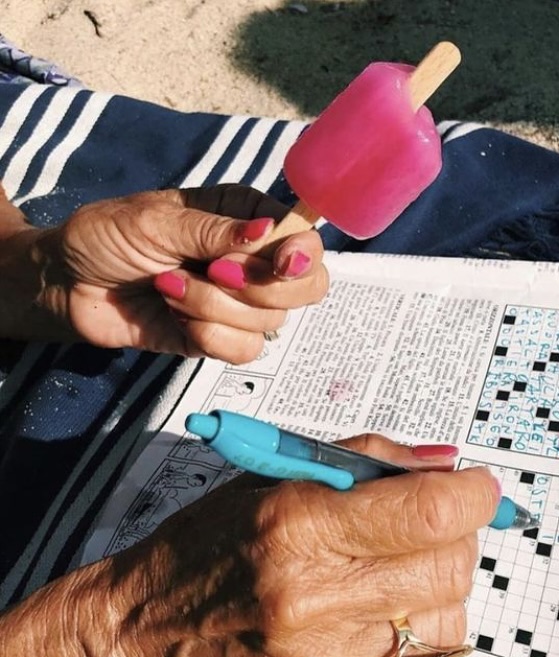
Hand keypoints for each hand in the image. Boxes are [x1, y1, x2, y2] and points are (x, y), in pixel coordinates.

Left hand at [0, 184, 327, 361]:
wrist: (67, 285)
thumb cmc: (107, 236)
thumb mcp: (157, 221)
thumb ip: (217, 230)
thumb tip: (272, 232)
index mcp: (247, 219)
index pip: (306, 239)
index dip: (303, 254)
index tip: (280, 263)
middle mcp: (252, 262)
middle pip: (307, 287)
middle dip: (260, 287)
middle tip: (213, 271)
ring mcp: (239, 304)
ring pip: (270, 322)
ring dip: (214, 307)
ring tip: (169, 287)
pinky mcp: (220, 339)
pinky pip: (244, 350)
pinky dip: (209, 336)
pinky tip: (176, 317)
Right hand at [80, 435, 498, 656]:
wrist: (149, 627)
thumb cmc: (213, 537)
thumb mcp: (277, 475)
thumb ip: (368, 459)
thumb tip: (446, 464)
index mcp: (297, 526)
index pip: (424, 515)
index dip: (471, 494)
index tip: (480, 485)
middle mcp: (311, 599)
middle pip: (447, 567)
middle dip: (459, 534)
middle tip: (433, 522)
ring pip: (446, 618)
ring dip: (441, 584)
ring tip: (399, 568)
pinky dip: (421, 630)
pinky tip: (385, 610)